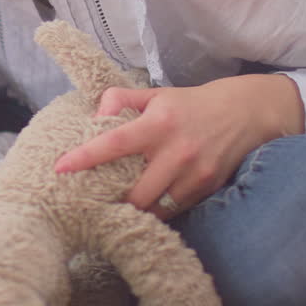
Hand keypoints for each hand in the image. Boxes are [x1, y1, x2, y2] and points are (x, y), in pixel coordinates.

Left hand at [53, 74, 303, 218]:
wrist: (246, 112)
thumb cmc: (192, 104)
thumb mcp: (157, 94)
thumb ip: (122, 99)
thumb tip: (95, 115)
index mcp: (158, 123)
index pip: (114, 142)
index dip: (84, 157)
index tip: (59, 168)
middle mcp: (176, 150)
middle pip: (134, 193)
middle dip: (113, 202)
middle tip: (93, 203)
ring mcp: (194, 173)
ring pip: (154, 208)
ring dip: (135, 211)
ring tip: (118, 209)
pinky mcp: (207, 187)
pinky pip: (174, 210)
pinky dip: (158, 211)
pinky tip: (147, 207)